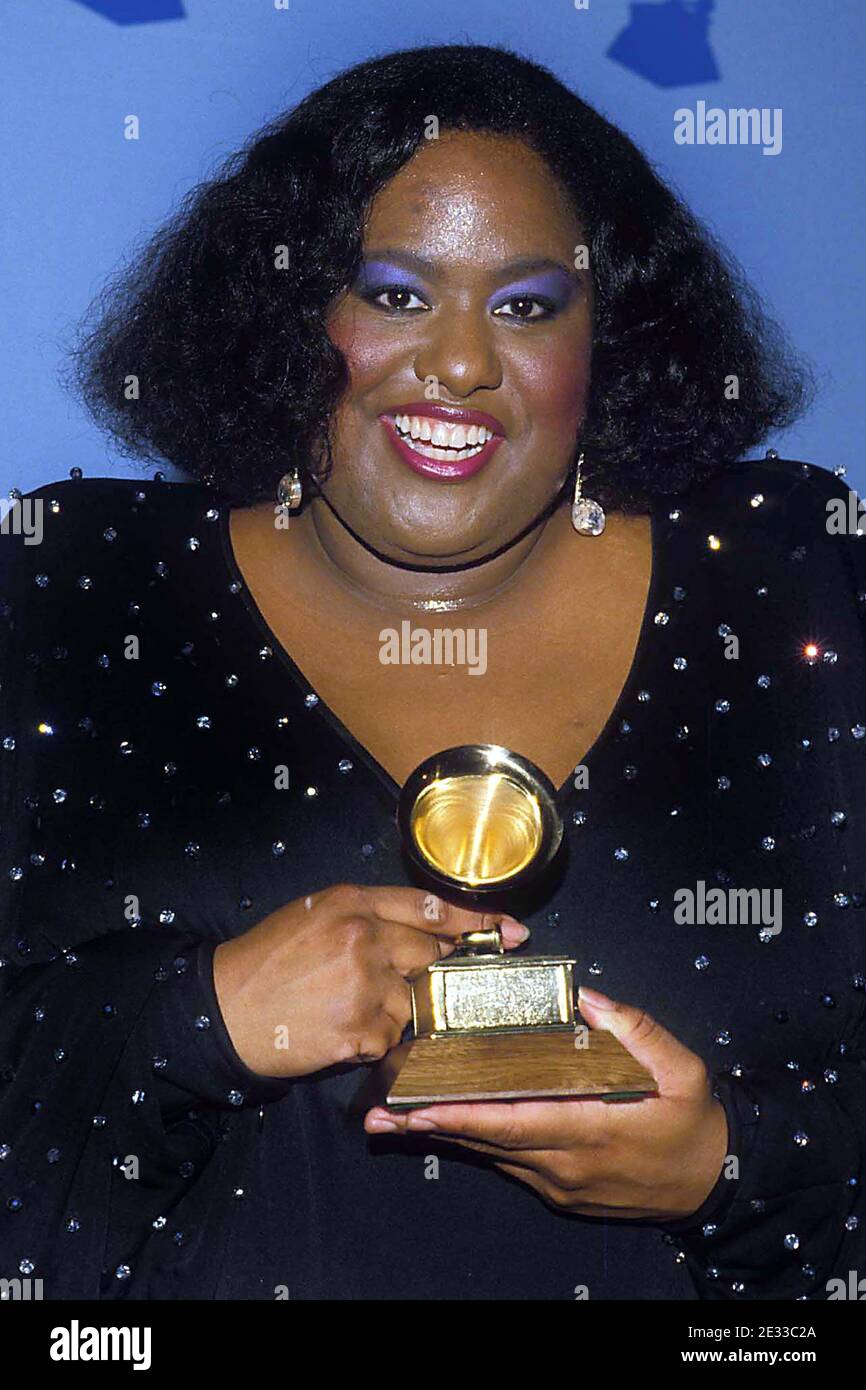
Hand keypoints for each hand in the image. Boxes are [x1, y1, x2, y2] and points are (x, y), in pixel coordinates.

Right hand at [213, 883, 528, 1078]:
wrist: (220, 1010)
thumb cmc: (266, 961)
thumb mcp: (314, 915)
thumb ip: (369, 916)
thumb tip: (428, 932)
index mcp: (353, 902)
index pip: (432, 908)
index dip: (476, 923)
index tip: (511, 932)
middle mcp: (364, 937)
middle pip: (431, 957)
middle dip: (431, 976)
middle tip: (415, 987)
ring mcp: (364, 985)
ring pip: (413, 1003)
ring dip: (391, 1013)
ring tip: (345, 1009)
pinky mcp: (360, 1029)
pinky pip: (391, 1039)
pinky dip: (372, 1041)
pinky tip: (338, 1032)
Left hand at [364, 986, 729, 1221]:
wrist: (711, 1182)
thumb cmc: (693, 1120)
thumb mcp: (681, 1068)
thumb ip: (633, 1029)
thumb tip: (587, 998)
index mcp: (590, 1129)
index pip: (513, 1121)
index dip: (462, 1114)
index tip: (419, 1105)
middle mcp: (563, 1162)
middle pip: (485, 1141)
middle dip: (429, 1126)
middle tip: (379, 1114)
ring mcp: (557, 1182)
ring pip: (490, 1153)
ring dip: (442, 1135)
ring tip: (392, 1120)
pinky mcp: (558, 1190)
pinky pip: (507, 1162)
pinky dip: (474, 1141)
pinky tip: (443, 1125)